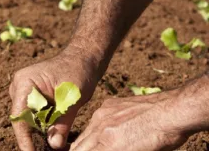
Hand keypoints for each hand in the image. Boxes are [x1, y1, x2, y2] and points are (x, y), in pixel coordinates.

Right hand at [9, 48, 102, 150]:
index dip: (24, 138)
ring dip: (42, 132)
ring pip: (30, 120)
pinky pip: (36, 116)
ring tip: (55, 143)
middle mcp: (20, 87)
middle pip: (23, 120)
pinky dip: (46, 125)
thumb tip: (54, 145)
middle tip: (48, 149)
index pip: (19, 116)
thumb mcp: (72, 98)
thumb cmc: (78, 70)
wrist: (84, 58)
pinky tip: (57, 133)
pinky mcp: (33, 97)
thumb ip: (62, 122)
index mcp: (25, 83)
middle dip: (35, 137)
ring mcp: (25, 92)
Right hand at [70, 92, 188, 150]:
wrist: (172, 111)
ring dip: (86, 143)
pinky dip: (95, 129)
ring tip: (97, 147)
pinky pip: (94, 120)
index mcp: (110, 146)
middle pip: (78, 147)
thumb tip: (105, 150)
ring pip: (84, 134)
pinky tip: (106, 131)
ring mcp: (102, 114)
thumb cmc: (162, 139)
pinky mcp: (107, 104)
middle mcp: (100, 129)